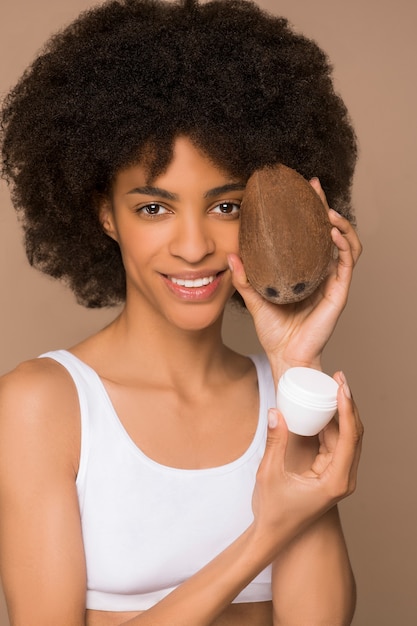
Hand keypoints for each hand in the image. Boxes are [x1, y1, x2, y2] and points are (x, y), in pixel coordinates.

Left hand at [228, 179, 361, 380]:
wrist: (283, 354)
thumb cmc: (273, 330)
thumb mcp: (254, 299)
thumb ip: (245, 279)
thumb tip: (231, 256)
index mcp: (305, 272)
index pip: (311, 235)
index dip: (310, 212)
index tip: (301, 189)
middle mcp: (322, 273)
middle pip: (330, 233)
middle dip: (325, 207)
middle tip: (313, 188)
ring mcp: (332, 282)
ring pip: (346, 244)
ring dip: (340, 224)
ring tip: (327, 210)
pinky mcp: (338, 293)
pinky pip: (347, 264)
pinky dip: (343, 245)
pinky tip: (331, 233)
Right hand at [252, 372, 362, 542]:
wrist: (272, 535)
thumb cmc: (272, 511)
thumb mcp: (270, 473)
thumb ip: (275, 442)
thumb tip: (276, 411)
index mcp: (336, 480)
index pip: (350, 437)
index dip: (347, 407)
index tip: (340, 386)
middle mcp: (344, 478)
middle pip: (354, 434)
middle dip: (347, 403)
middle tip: (337, 377)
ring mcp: (338, 476)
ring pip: (347, 437)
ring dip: (341, 412)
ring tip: (332, 386)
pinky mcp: (330, 474)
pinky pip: (335, 443)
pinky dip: (330, 424)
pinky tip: (322, 407)